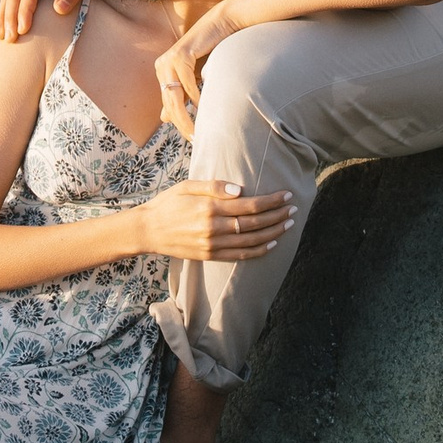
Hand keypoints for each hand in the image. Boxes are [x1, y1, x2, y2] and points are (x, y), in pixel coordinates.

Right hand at [137, 180, 292, 264]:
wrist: (149, 230)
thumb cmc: (169, 203)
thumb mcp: (188, 186)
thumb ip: (214, 186)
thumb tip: (241, 190)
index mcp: (210, 207)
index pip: (250, 205)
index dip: (271, 201)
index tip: (286, 195)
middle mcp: (213, 228)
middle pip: (255, 224)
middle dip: (277, 216)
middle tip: (293, 209)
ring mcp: (212, 245)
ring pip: (251, 241)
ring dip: (273, 233)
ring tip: (287, 224)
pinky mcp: (210, 256)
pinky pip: (240, 256)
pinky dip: (258, 251)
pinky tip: (271, 244)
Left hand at [153, 0, 255, 127]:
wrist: (221, 25)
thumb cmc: (210, 50)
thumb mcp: (194, 76)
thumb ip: (180, 95)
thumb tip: (164, 118)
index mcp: (162, 72)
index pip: (167, 104)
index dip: (179, 122)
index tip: (192, 138)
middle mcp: (161, 66)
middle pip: (169, 102)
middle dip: (181, 123)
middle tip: (194, 139)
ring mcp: (168, 60)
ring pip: (174, 96)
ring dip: (186, 116)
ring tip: (197, 130)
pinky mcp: (180, 54)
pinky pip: (186, 82)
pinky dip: (194, 96)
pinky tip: (202, 108)